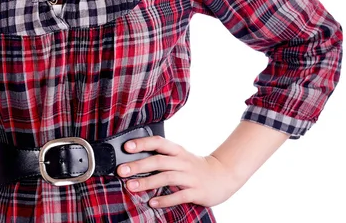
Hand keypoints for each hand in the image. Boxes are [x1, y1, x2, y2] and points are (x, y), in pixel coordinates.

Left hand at [116, 135, 241, 209]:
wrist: (223, 175)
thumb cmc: (195, 166)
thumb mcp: (180, 156)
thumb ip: (163, 156)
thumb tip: (136, 158)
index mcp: (177, 150)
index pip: (158, 142)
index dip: (142, 143)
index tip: (126, 147)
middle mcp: (182, 161)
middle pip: (158, 161)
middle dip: (138, 165)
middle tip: (122, 170)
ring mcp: (190, 177)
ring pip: (166, 177)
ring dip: (148, 182)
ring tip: (131, 187)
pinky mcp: (196, 192)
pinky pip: (179, 195)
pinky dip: (165, 199)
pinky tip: (152, 203)